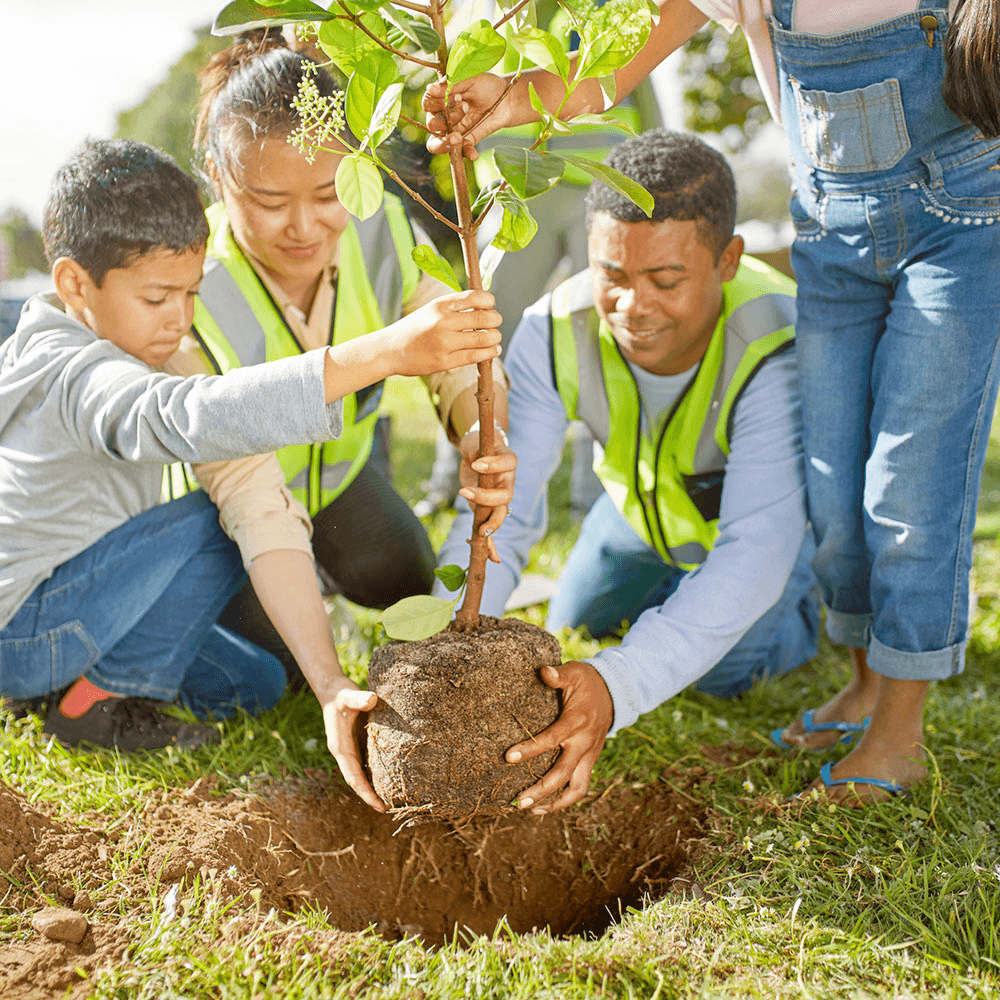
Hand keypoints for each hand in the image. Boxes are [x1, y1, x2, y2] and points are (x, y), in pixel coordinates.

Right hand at [320, 679, 385, 812]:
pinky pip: (365, 762)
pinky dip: (375, 771)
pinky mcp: (356, 742)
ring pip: (361, 773)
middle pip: (357, 780)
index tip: (378, 806)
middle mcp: (344, 752)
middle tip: (388, 809)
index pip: (353, 776)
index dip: (365, 792)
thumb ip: (359, 698)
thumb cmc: (341, 693)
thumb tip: (372, 699)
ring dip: (372, 786)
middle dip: (370, 795)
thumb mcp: (349, 695)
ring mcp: (349, 748)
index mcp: (340, 747)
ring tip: (392, 798)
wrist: (332, 689)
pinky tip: (389, 775)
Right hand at [385, 290, 501, 376]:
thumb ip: (455, 306)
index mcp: (439, 305)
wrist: (391, 350)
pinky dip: (489, 352)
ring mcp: (444, 343)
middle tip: (496, 322)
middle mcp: (442, 322)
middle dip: (496, 319)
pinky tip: (493, 350)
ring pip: (483, 339)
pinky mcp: (445, 362)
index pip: (474, 297)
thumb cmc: (416, 328)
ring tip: (495, 337)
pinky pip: (475, 356)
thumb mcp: (431, 309)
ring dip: (495, 337)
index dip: (489, 300)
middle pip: (484, 318)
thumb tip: (486, 305)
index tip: (491, 304)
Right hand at [422, 74, 513, 158]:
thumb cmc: (486, 85)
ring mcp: (453, 130)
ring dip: (445, 142)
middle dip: (444, 119)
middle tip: (465, 107)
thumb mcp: (469, 79)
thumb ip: (450, 84)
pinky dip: (466, 153)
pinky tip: (474, 154)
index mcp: (441, 98)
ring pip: (437, 143)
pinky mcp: (467, 141)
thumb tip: (430, 88)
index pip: (428, 104)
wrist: (506, 99)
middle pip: (431, 124)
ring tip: (457, 138)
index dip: (436, 103)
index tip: (455, 97)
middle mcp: (443, 115)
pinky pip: (460, 152)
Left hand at [457, 427, 516, 543]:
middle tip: (466, 493)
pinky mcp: (489, 507)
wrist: (478, 452)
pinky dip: (492, 543)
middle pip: (506, 494)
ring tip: (482, 532)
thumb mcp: (476, 442)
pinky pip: (493, 526)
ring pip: (501, 513)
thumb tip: (474, 458)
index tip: (476, 464)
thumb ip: (476, 448)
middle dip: (488, 499)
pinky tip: (493, 559)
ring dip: (492, 523)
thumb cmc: (479, 445)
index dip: (494, 466)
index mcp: (507, 462)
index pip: (509, 463)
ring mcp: (500, 496)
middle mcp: (508, 480)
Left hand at [505, 661, 613, 813]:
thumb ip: (558, 674)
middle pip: (563, 774)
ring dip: (555, 803)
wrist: (614, 692)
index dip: (530, 749)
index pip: (551, 739)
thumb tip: (543, 671)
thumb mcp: (574, 672)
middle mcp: (584, 743)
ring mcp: (589, 755)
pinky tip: (546, 806)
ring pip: (577, 788)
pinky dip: (565, 799)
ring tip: (532, 810)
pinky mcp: (590, 761)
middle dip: (542, 790)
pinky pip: (580, 786)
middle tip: (519, 802)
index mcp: (576, 722)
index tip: (508, 757)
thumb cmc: (587, 682)